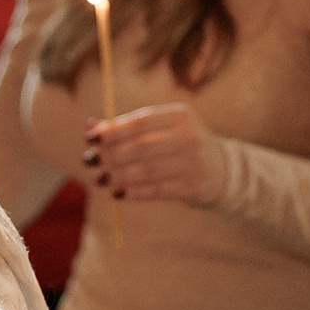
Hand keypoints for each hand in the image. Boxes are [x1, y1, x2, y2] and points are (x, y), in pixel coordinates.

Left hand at [83, 104, 225, 206]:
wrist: (220, 170)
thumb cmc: (179, 145)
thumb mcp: (162, 129)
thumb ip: (128, 128)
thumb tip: (90, 127)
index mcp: (179, 116)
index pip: (142, 122)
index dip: (114, 129)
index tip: (90, 136)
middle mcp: (188, 136)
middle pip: (142, 146)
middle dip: (111, 154)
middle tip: (88, 160)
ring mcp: (192, 162)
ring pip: (147, 170)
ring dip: (117, 175)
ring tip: (98, 178)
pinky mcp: (193, 186)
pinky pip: (157, 190)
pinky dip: (134, 192)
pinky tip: (117, 193)